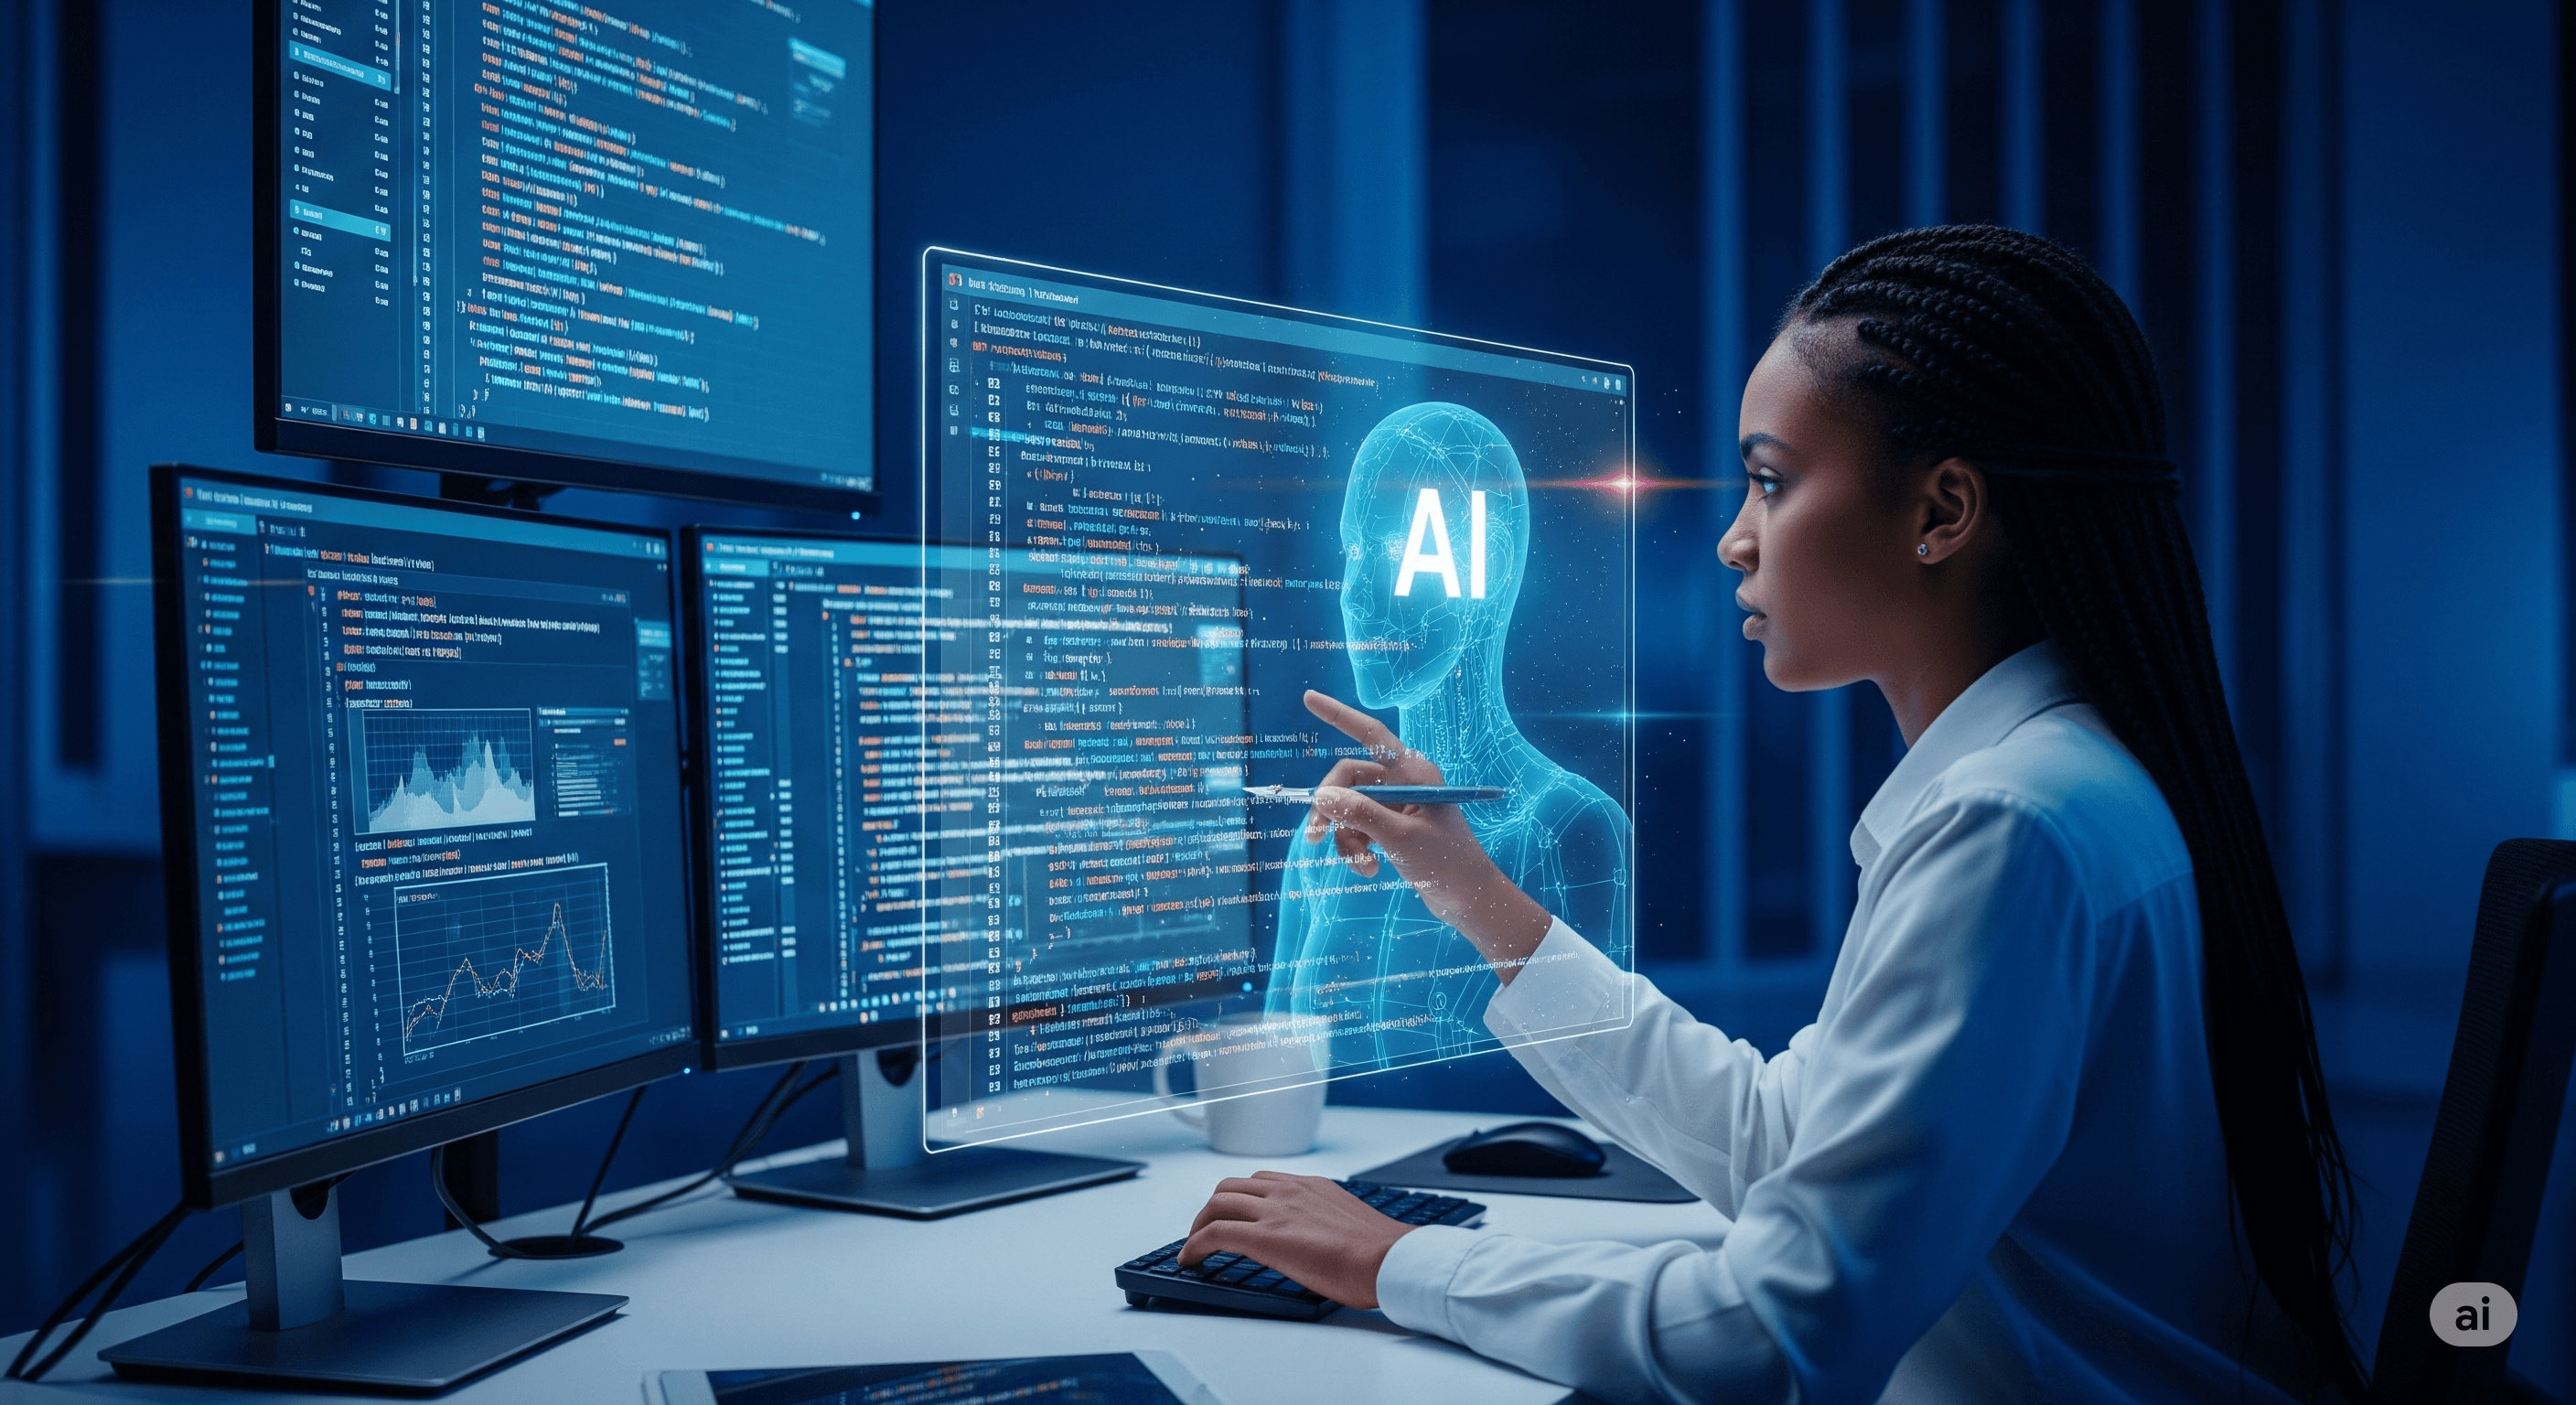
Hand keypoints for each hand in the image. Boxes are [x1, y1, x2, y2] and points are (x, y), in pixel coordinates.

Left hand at [1181, 1171, 1414, 1308]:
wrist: (1389, 1259)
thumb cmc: (1380, 1252)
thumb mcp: (1350, 1223)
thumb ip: (1328, 1223)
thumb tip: (1324, 1243)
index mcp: (1311, 1186)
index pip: (1262, 1181)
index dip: (1240, 1198)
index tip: (1234, 1214)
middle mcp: (1289, 1190)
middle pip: (1232, 1187)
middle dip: (1214, 1208)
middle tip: (1207, 1229)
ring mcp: (1275, 1210)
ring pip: (1218, 1203)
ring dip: (1201, 1223)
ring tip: (1196, 1244)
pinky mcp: (1265, 1236)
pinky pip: (1216, 1233)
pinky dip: (1195, 1244)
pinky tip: (1190, 1259)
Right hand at [1299, 691, 1551, 976]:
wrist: (1469, 899)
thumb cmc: (1445, 863)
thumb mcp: (1399, 837)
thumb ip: (1359, 814)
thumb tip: (1321, 796)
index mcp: (1413, 771)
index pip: (1369, 734)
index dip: (1338, 715)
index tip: (1308, 697)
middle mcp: (1403, 782)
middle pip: (1348, 779)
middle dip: (1331, 808)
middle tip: (1315, 837)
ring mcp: (1397, 806)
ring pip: (1350, 809)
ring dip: (1346, 838)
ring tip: (1360, 866)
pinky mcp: (1393, 828)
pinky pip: (1359, 829)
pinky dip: (1357, 849)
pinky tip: (1369, 870)